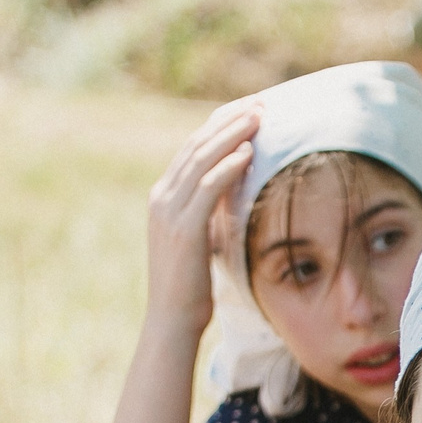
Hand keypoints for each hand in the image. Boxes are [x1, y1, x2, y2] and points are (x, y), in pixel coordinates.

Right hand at [146, 101, 260, 335]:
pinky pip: (206, 188)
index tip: (248, 109)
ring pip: (201, 160)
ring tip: (259, 117)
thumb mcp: (201, 239)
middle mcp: (162, 197)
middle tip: (260, 103)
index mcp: (164, 197)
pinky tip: (249, 152)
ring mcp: (169, 211)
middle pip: (196, 145)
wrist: (172, 319)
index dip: (220, 125)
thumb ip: (210, 212)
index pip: (192, 148)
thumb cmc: (191, 285)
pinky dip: (227, 166)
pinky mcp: (183, 229)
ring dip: (232, 135)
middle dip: (229, 121)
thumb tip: (234, 192)